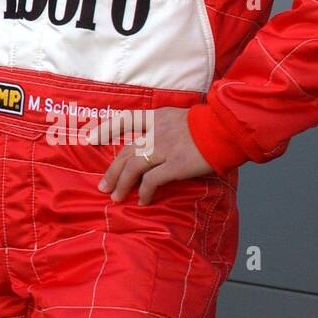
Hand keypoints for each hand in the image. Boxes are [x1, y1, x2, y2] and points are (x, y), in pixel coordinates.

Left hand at [97, 107, 214, 205]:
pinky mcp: (175, 165)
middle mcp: (156, 132)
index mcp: (156, 117)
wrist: (226, 129)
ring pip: (133, 167)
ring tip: (116, 197)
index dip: (105, 129)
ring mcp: (164, 148)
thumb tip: (152, 142)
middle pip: (126, 151)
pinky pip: (152, 180)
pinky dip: (144, 191)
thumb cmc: (208, 125)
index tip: (91, 139)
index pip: (125, 120)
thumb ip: (164, 127)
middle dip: (112, 170)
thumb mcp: (181, 117)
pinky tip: (143, 200)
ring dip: (122, 184)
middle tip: (103, 186)